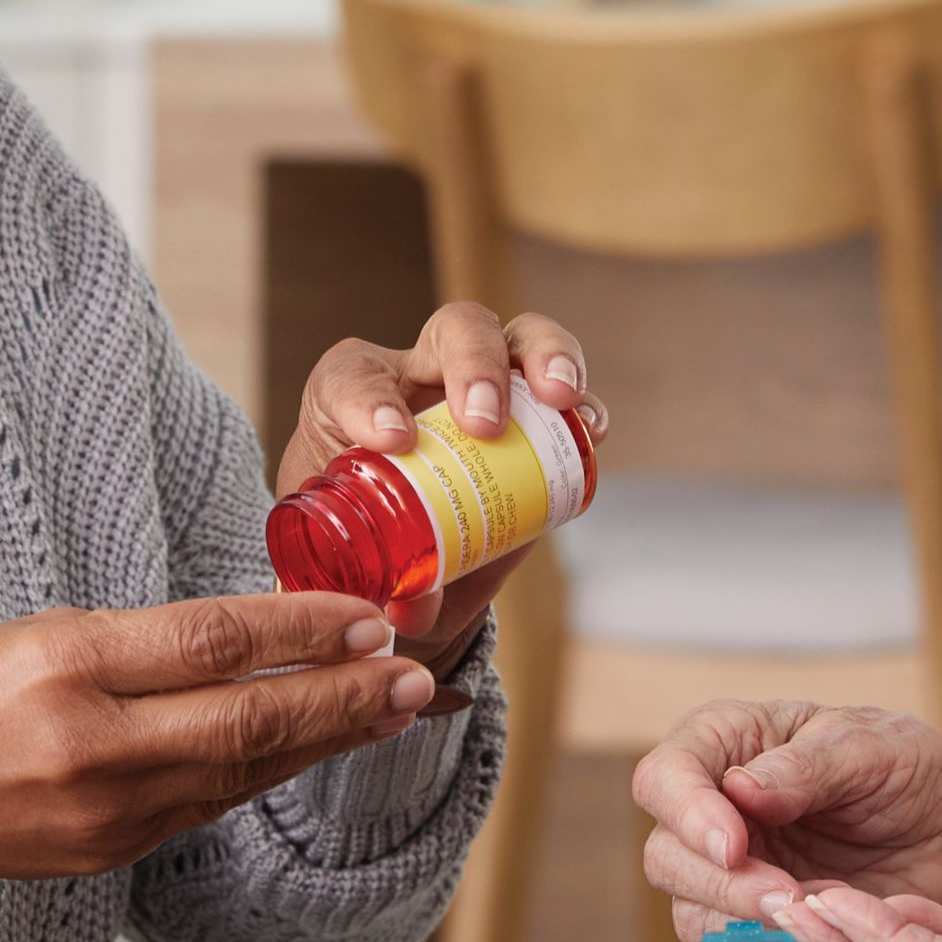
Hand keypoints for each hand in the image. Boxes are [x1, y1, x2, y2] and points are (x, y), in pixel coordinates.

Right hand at [0, 592, 439, 878]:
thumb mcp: (26, 636)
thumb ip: (134, 643)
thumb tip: (245, 638)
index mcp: (64, 666)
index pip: (213, 639)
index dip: (305, 627)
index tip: (369, 617)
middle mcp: (92, 744)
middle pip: (247, 715)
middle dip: (344, 695)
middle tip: (416, 674)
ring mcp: (106, 812)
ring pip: (241, 769)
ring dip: (326, 738)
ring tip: (394, 709)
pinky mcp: (111, 855)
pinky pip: (208, 804)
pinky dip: (268, 773)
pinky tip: (310, 750)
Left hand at [276, 302, 595, 665]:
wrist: (401, 568)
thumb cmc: (356, 553)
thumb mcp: (352, 572)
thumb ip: (376, 591)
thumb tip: (410, 609)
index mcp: (350, 400)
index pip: (353, 378)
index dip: (370, 399)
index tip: (392, 442)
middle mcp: (418, 377)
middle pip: (452, 331)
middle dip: (474, 364)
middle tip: (484, 422)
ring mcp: (483, 393)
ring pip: (517, 339)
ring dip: (546, 357)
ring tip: (560, 398)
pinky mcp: (532, 425)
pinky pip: (564, 394)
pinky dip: (584, 408)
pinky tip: (591, 430)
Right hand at [632, 704, 941, 941]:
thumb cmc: (905, 772)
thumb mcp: (871, 748)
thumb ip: (808, 767)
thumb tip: (741, 789)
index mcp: (725, 746)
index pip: (663, 777)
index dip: (686, 815)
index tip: (734, 846)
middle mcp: (711, 811)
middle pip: (666, 857)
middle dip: (721, 883)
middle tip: (786, 894)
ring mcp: (727, 875)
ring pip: (692, 916)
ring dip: (748, 926)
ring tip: (820, 910)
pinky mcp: (754, 927)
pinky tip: (829, 937)